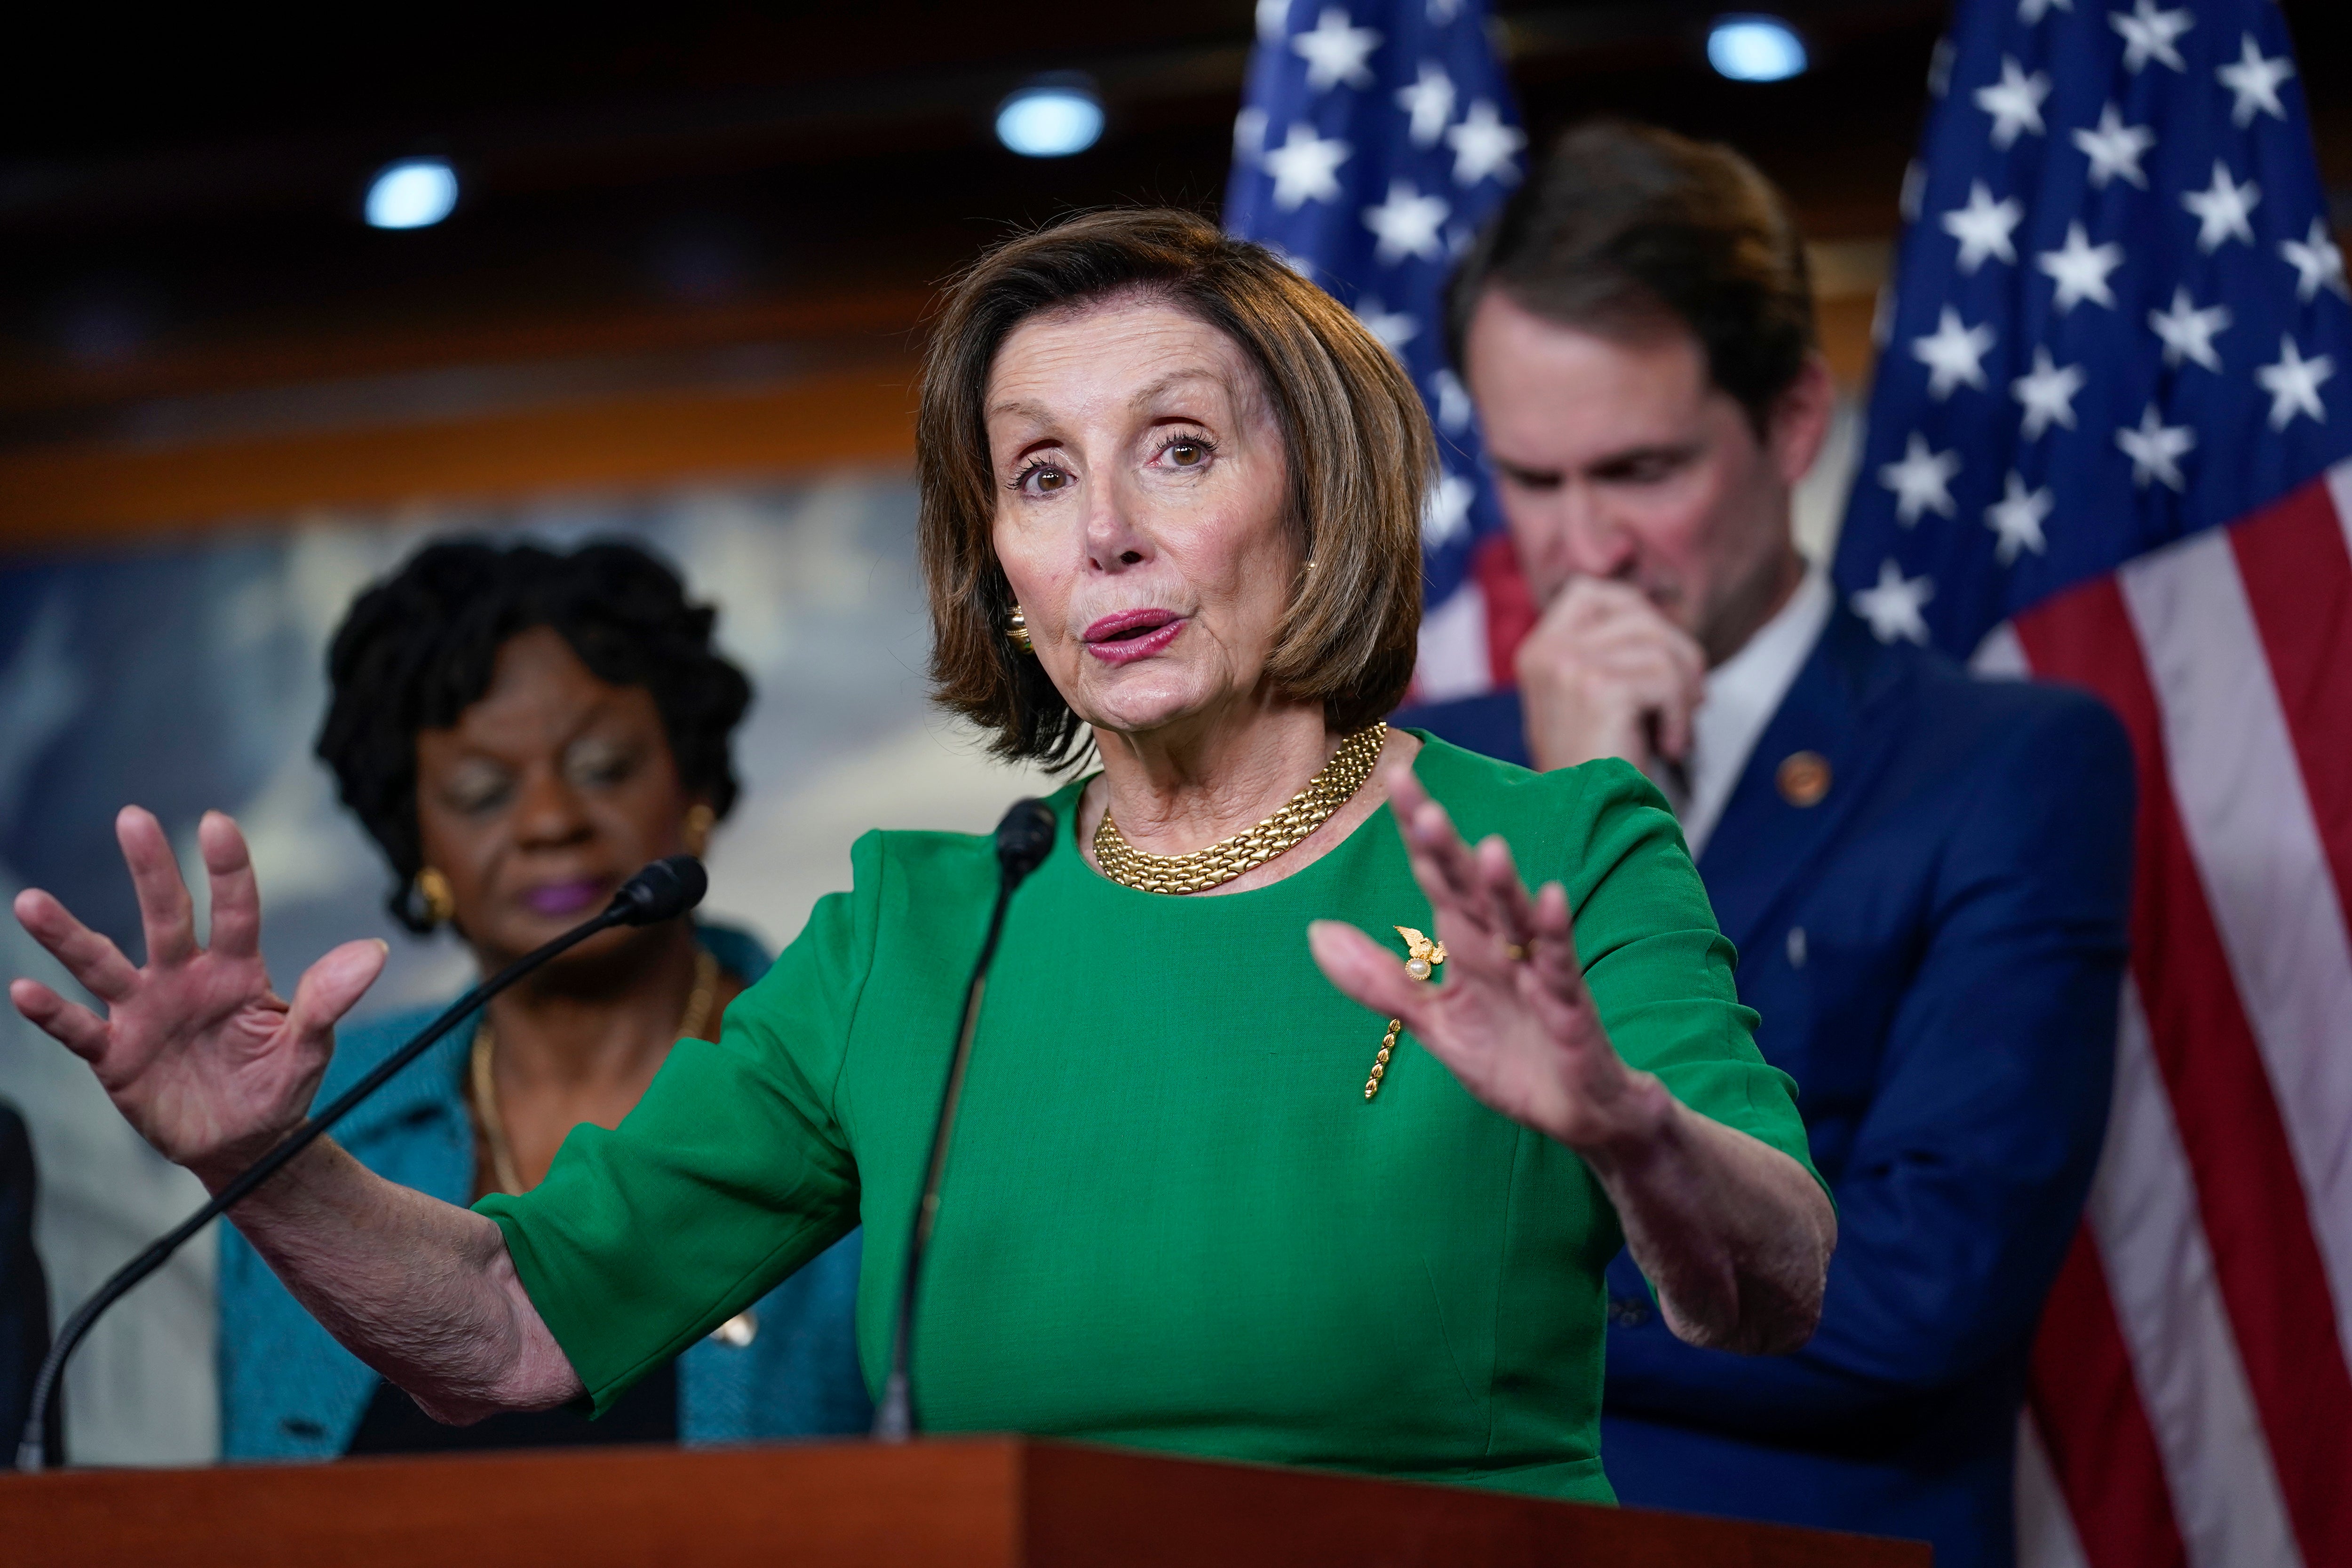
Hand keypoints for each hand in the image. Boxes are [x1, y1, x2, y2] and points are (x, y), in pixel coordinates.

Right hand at [9, 807, 385, 1188]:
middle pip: (165, 915)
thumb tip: (372, 953)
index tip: (216, 823)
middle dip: (150, 869)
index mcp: (237, 971)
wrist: (246, 1143)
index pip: (235, 910)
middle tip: (133, 819)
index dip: (228, 868)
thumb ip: (330, 1000)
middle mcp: (184, 979)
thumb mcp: (311, 1047)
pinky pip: (79, 1028)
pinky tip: (24, 990)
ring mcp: (145, 1012)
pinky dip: (52, 1012)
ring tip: (32, 903)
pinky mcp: (115, 1054)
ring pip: (102, 964)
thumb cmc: (278, 1084)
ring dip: (68, 935)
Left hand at [1309, 766, 1669, 1153]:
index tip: (1396, 779)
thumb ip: (1379, 979)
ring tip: (1489, 847)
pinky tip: (1551, 898)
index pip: (1437, 875)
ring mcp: (1537, 971)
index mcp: (1467, 942)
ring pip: (1516, 917)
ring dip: (1502, 884)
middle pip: (1470, 884)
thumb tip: (1315, 932)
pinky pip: (1560, 964)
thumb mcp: (1433, 1021)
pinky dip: (1557, 933)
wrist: (1575, 1116)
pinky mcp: (1568, 1005)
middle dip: (1445, 844)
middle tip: (1418, 800)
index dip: (1417, 830)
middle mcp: (1501, 944)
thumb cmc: (1509, 1059)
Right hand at [1514, 578, 1704, 773]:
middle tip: (1687, 701)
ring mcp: (1567, 665)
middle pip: (1637, 613)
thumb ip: (1611, 653)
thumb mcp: (1591, 696)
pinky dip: (1679, 716)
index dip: (1639, 617)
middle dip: (1678, 655)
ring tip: (1674, 729)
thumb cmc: (1595, 767)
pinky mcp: (1597, 688)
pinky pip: (1665, 678)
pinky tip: (1667, 745)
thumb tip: (1665, 624)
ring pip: (1658, 644)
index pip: (1596, 592)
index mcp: (1539, 649)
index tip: (1658, 662)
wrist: (1581, 823)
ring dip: (1683, 690)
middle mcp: (1546, 650)